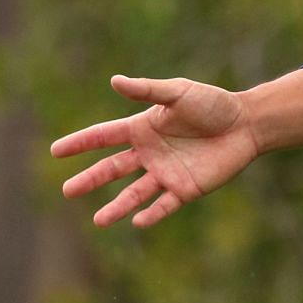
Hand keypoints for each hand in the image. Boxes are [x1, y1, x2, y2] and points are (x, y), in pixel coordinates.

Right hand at [50, 74, 259, 228]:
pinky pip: (164, 205)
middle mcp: (149, 153)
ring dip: (117, 207)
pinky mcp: (185, 189)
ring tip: (98, 221)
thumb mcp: (179, 93)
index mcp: (143, 128)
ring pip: (134, 193)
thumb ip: (148, 90)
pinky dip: (151, 214)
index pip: (104, 136)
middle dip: (89, 180)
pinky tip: (138, 222)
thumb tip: (114, 81)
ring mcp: (165, 173)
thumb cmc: (214, 103)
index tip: (55, 151)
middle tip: (67, 191)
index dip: (80, 143)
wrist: (247, 123)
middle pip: (112, 169)